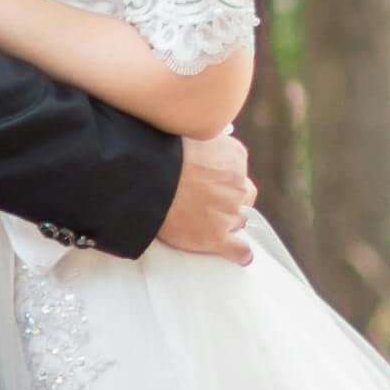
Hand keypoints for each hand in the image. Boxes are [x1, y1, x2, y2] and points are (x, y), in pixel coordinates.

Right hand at [157, 127, 257, 262]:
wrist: (147, 178)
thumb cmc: (159, 152)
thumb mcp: (188, 133)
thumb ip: (201, 144)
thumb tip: (196, 150)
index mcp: (234, 156)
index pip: (238, 170)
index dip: (222, 177)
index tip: (207, 179)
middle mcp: (237, 185)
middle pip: (242, 197)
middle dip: (228, 200)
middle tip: (206, 201)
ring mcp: (228, 212)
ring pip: (237, 221)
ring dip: (225, 222)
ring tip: (203, 222)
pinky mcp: (215, 236)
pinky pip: (238, 249)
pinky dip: (240, 253)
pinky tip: (240, 255)